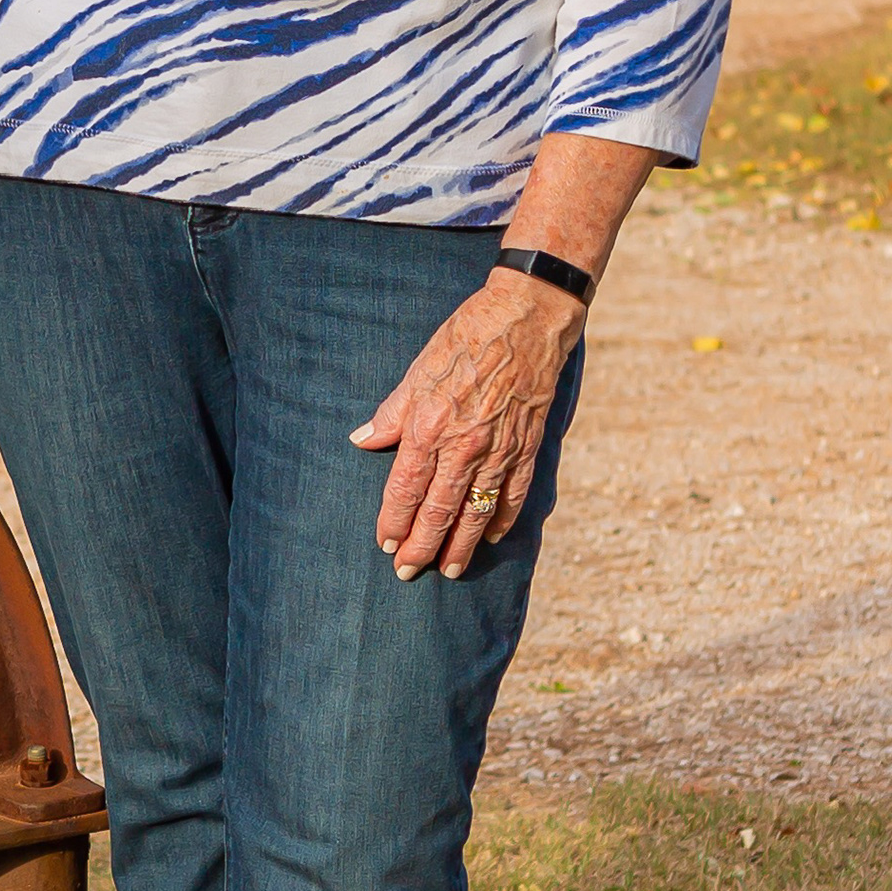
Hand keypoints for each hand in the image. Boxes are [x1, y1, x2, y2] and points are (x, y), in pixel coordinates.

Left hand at [350, 273, 580, 581]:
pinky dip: (502, 520)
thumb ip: (392, 412)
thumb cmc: (466, 337)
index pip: (406, 488)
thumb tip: (362, 441)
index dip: (394, 520)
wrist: (527, 318)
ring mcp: (500, 450)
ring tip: (449, 570)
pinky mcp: (529, 446)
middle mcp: (465, 447)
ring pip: (476, 511)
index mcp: (430, 427)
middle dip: (421, 546)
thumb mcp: (419, 370)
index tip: (385, 544)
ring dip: (460, 545)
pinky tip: (492, 538)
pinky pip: (515, 494)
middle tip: (407, 572)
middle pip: (438, 510)